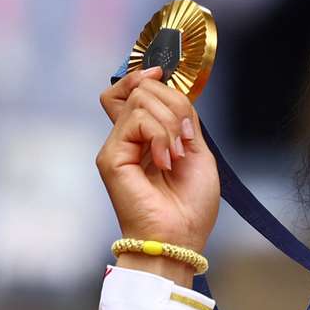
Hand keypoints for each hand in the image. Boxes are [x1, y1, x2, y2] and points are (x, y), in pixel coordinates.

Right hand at [96, 67, 219, 283]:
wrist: (181, 237)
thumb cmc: (191, 204)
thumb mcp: (198, 151)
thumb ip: (183, 119)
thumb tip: (168, 85)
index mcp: (147, 137)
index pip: (132, 90)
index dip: (146, 75)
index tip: (164, 72)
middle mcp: (128, 139)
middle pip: (141, 88)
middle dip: (173, 103)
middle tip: (185, 139)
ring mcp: (117, 146)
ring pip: (141, 99)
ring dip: (170, 124)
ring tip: (176, 156)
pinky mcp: (111, 157)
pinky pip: (137, 120)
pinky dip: (161, 136)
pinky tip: (166, 161)